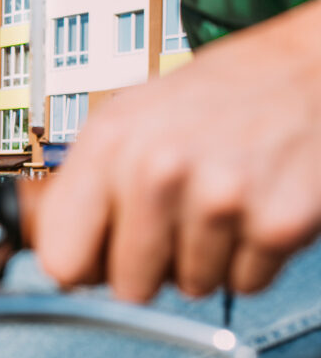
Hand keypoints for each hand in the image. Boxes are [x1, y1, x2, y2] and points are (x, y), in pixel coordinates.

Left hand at [34, 0, 320, 301]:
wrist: (305, 70)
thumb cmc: (211, 100)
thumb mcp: (126, 123)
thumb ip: (85, 190)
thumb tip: (61, 265)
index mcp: (109, 144)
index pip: (61, 260)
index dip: (85, 266)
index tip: (101, 254)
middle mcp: (159, 169)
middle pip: (128, 288)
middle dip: (150, 266)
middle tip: (174, 220)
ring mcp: (219, 198)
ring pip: (190, 287)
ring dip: (205, 257)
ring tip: (217, 202)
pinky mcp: (277, 223)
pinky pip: (245, 284)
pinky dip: (251, 258)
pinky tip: (253, 208)